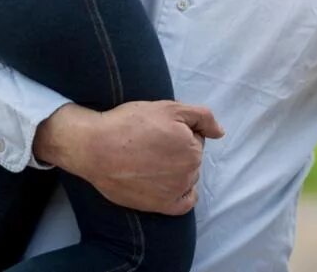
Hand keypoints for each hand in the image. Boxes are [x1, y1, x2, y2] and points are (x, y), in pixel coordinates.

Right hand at [32, 101, 222, 214]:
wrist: (96, 147)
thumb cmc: (131, 124)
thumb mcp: (170, 108)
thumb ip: (203, 117)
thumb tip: (220, 132)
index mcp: (193, 149)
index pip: (195, 139)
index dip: (179, 131)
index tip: (159, 130)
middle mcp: (188, 174)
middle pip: (191, 158)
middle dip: (178, 150)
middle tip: (152, 144)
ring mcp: (174, 192)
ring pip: (185, 177)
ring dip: (175, 170)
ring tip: (149, 160)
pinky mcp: (159, 206)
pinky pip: (183, 203)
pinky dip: (181, 194)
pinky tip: (168, 185)